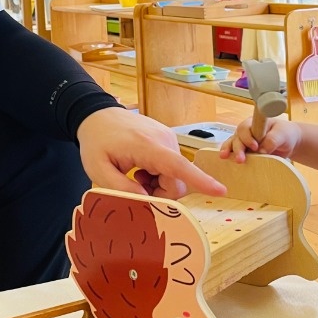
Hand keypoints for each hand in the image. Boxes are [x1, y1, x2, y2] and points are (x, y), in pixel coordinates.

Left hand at [76, 107, 224, 198]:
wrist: (97, 115)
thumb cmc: (97, 142)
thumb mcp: (98, 170)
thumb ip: (120, 189)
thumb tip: (146, 202)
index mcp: (148, 146)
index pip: (178, 166)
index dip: (200, 180)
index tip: (221, 190)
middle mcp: (164, 140)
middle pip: (177, 180)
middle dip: (160, 193)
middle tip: (136, 189)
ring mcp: (168, 138)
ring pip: (175, 176)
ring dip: (158, 184)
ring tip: (136, 176)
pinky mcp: (168, 140)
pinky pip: (172, 167)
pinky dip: (159, 175)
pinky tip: (141, 169)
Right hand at [218, 113, 300, 162]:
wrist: (289, 142)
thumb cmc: (285, 134)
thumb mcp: (282, 135)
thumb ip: (272, 140)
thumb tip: (261, 151)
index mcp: (255, 123)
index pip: (246, 128)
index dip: (247, 137)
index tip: (255, 147)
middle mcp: (247, 131)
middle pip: (238, 137)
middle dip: (238, 148)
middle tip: (241, 159)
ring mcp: (244, 141)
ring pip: (232, 143)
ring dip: (230, 151)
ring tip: (227, 158)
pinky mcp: (245, 151)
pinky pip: (234, 151)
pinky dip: (229, 155)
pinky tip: (225, 159)